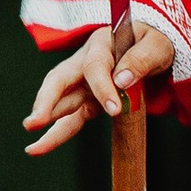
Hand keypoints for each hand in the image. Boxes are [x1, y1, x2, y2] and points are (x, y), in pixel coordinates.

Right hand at [25, 21, 174, 154]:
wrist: (155, 47)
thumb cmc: (155, 42)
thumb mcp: (157, 45)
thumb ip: (141, 58)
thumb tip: (122, 80)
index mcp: (101, 43)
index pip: (95, 66)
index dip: (102, 87)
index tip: (114, 108)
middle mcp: (85, 62)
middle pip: (60, 80)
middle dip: (47, 102)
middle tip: (35, 122)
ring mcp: (84, 82)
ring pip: (61, 102)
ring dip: (46, 122)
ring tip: (33, 148)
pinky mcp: (88, 99)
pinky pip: (71, 117)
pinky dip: (57, 132)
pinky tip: (41, 147)